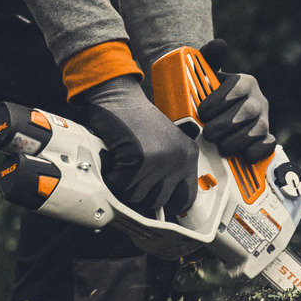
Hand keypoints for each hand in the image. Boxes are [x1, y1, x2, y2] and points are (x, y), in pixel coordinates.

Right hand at [75, 74, 198, 220]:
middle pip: (157, 201)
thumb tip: (162, 204)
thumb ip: (168, 169)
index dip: (169, 204)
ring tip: (122, 164)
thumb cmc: (136, 118)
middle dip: (139, 192)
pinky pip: (120, 186)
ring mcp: (159, 160)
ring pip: (136, 196)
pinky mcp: (138, 159)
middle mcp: (178, 159)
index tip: (159, 204)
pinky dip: (111, 178)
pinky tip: (113, 161)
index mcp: (188, 155)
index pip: (187, 198)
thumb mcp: (164, 142)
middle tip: (131, 175)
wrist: (119, 96)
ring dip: (124, 185)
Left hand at [195, 41, 276, 163]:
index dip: (220, 100)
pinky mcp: (265, 138)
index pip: (237, 88)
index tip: (202, 112)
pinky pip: (268, 144)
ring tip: (220, 147)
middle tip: (207, 134)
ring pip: (257, 130)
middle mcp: (258, 100)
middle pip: (246, 112)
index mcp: (245, 82)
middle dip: (226, 125)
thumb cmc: (207, 93)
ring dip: (237, 141)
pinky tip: (245, 156)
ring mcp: (263, 120)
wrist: (213, 112)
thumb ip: (209, 58)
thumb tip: (220, 45)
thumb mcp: (205, 75)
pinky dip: (259, 151)